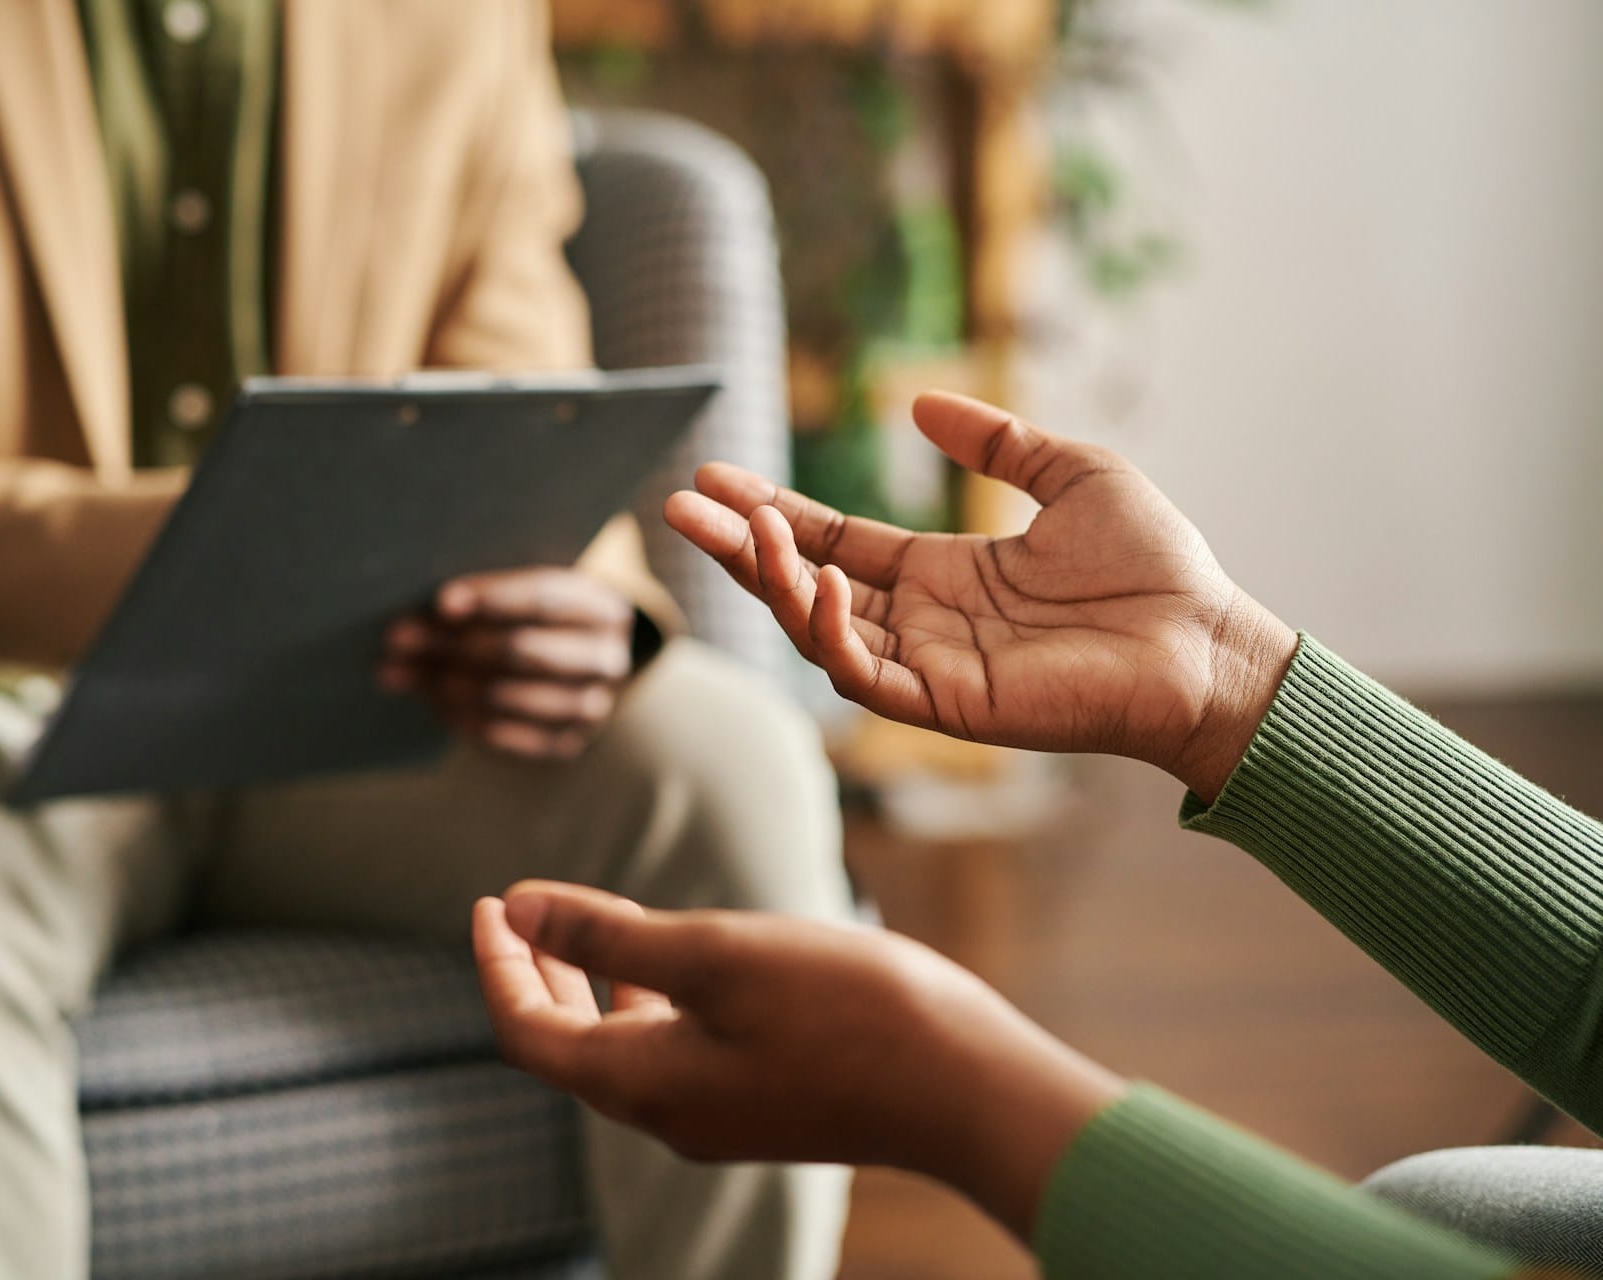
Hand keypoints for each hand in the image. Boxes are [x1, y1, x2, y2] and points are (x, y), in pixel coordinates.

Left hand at [383, 568, 634, 758]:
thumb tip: (415, 617)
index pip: (546, 597)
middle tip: (399, 638)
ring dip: (445, 683)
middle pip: (523, 649)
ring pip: (508, 695)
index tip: (441, 602)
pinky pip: (504, 736)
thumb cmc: (537, 618)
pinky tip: (428, 699)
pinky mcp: (565, 743)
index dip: (492, 598)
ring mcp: (591, 708)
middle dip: (454, 643)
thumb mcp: (528, 594)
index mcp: (603, 607)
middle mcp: (607, 659)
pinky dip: (459, 717)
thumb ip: (485, 596)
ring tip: (399, 671)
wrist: (576, 666)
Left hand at [474, 881, 1122, 1237]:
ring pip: (622, 1047)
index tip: (489, 901)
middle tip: (518, 910)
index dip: (498, 965)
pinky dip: (650, 1001)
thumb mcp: (712, 952)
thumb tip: (517, 911)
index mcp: (638, 1082)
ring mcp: (717, 1117)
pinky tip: (678, 960)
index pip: (527, 1031)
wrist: (963, 1086)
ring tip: (589, 920)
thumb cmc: (842, 1010)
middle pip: (566, 1045)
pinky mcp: (762, 1105)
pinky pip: (674, 1054)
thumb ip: (607, 933)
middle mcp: (666, 1114)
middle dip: (537, 973)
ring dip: (593, 984)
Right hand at [664, 391, 1296, 799]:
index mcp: (940, 575)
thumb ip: (995, 441)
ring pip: (814, 629)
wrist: (1206, 639)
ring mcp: (927, 667)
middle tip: (677, 503)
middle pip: (799, 583)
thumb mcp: (1069, 473)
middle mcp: (919, 623)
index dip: (773, 511)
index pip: (831, 542)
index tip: (717, 476)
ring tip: (741, 524)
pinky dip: (828, 628)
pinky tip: (816, 576)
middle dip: (736, 546)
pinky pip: (862, 673)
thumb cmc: (1153, 566)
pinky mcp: (946, 704)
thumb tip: (918, 403)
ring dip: (769, 579)